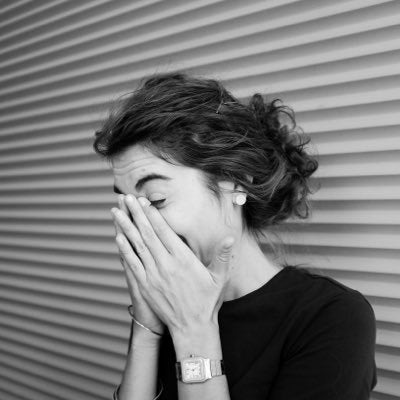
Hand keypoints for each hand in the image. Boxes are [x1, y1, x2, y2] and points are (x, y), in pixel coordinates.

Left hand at [111, 194, 234, 335]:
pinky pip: (132, 264)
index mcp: (183, 260)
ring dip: (125, 227)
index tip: (144, 201)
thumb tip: (229, 238)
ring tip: (116, 212)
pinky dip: (124, 250)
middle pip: (147, 234)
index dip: (153, 215)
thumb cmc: (207, 301)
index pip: (164, 231)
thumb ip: (222, 256)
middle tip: (126, 197)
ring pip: (136, 246)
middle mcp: (165, 265)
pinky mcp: (145, 286)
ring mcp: (153, 276)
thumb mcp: (219, 278)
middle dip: (136, 214)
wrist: (191, 328)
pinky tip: (118, 237)